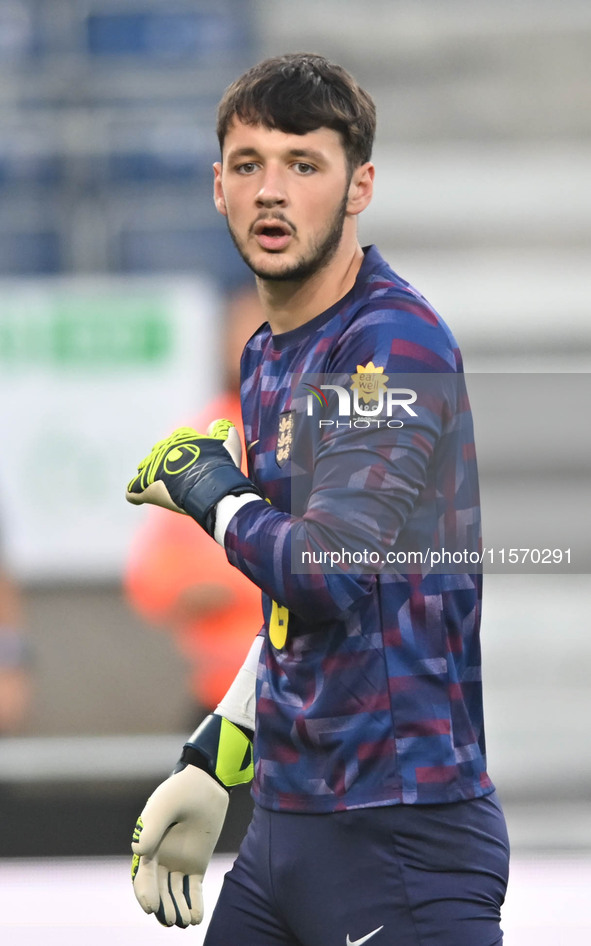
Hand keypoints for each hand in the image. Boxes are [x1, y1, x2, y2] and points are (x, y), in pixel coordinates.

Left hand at [126, 419, 256, 533]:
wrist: (213, 487)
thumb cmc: (221, 465)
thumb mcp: (228, 441)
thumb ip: (222, 428)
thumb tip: (213, 425)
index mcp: (181, 438)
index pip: (179, 437)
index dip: (186, 448)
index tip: (194, 458)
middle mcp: (164, 450)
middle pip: (159, 452)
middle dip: (166, 461)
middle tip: (179, 476)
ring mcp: (153, 468)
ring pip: (145, 468)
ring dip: (150, 475)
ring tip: (161, 487)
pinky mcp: (146, 488)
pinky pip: (133, 491)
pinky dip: (136, 494)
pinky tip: (141, 498)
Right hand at [131, 765, 228, 927]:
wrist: (207, 784)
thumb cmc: (181, 791)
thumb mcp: (164, 806)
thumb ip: (152, 826)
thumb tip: (139, 852)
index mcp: (147, 847)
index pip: (143, 877)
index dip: (145, 893)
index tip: (151, 907)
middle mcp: (160, 859)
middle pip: (159, 890)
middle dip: (164, 907)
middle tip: (173, 920)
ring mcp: (179, 862)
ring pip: (175, 893)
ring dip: (178, 909)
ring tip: (184, 922)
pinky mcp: (197, 864)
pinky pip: (193, 889)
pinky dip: (194, 904)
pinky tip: (197, 918)